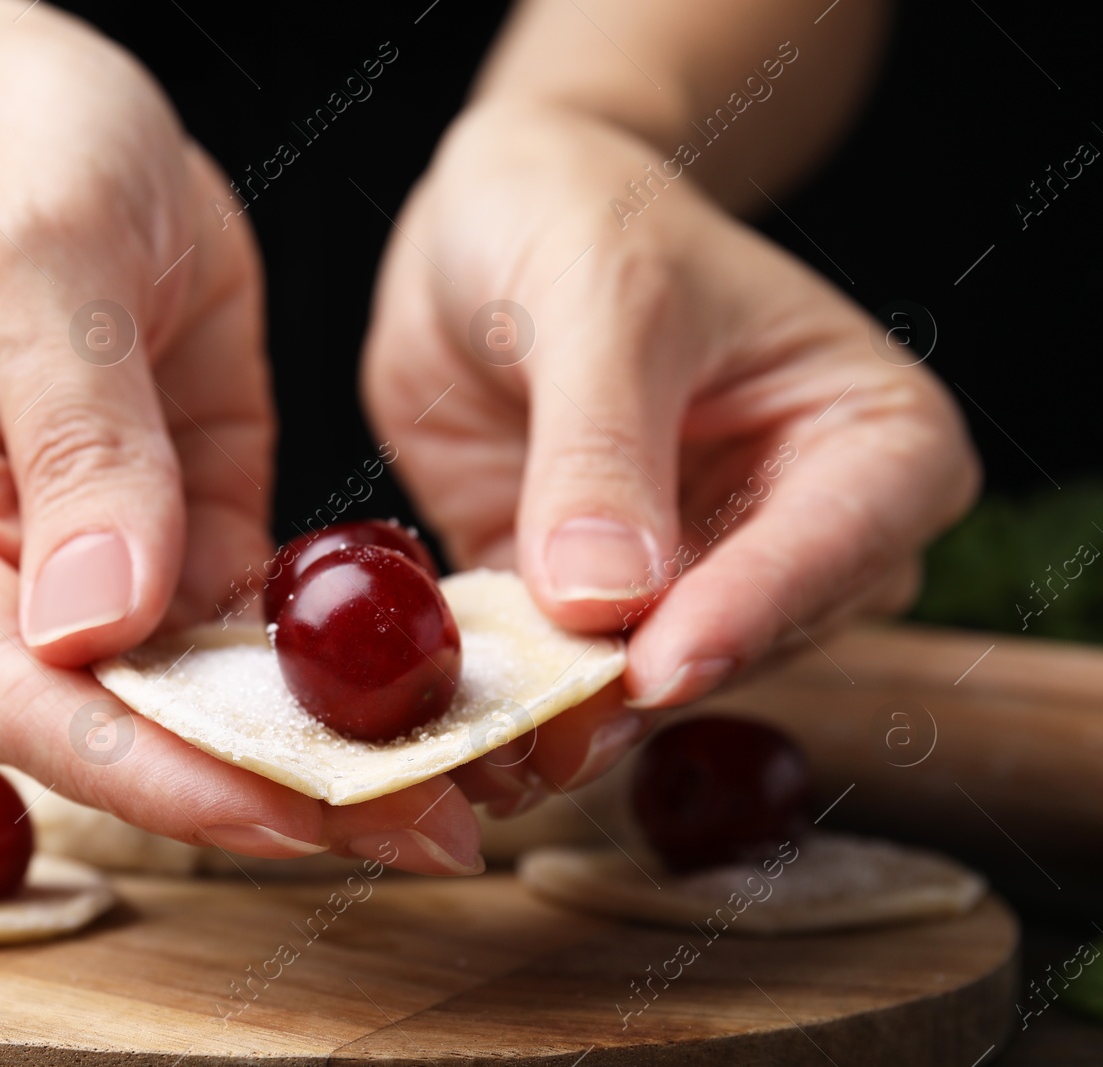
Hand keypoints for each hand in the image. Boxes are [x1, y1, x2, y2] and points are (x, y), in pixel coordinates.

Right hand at [0, 8, 481, 874]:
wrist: (43, 102)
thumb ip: (71, 430)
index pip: (5, 685)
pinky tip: (423, 694)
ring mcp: (85, 555)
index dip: (140, 765)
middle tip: (413, 827)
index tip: (277, 806)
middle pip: (110, 719)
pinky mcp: (176, 524)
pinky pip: (248, 625)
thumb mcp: (36, 249)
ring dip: (312, 749)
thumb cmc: (1, 144)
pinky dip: (328, 669)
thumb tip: (105, 621)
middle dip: (253, 787)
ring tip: (450, 790)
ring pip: (193, 693)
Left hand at [363, 103, 978, 812]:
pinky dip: (508, 698)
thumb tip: (605, 600)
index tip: (662, 666)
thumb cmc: (583, 213)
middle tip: (555, 729)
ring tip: (489, 742)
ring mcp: (696, 578)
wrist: (497, 218)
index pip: (836, 544)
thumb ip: (601, 447)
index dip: (748, 610)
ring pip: (650, 681)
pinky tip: (451, 717)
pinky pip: (561, 673)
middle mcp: (802, 531)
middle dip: (643, 686)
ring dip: (569, 716)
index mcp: (870, 439)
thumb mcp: (599, 296)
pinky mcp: (593, 605)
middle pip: (746, 639)